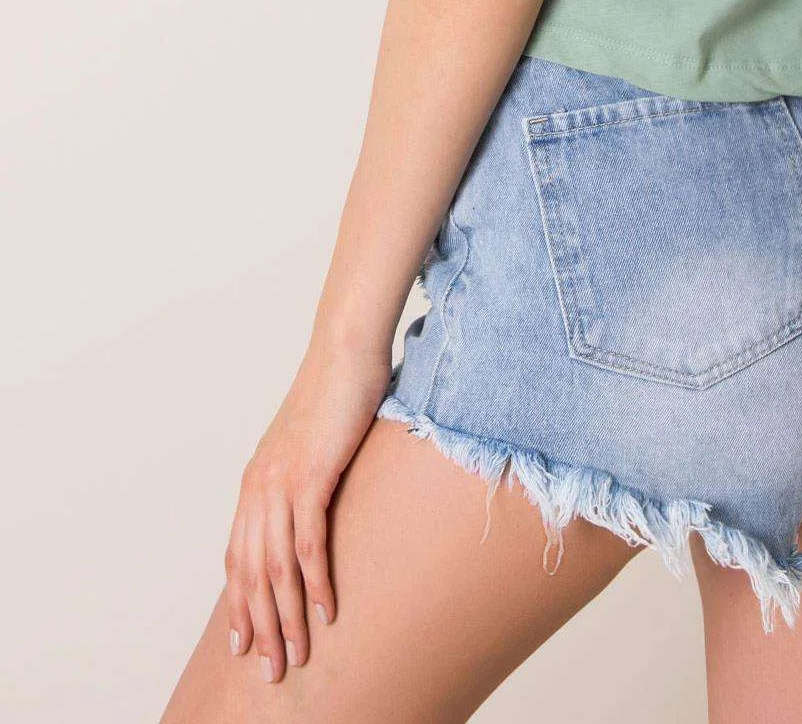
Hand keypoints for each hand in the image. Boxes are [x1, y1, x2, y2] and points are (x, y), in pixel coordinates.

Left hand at [224, 336, 392, 683]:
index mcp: (255, 482)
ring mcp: (281, 482)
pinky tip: (324, 609)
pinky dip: (314, 581)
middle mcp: (259, 487)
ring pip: (275, 567)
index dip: (238, 604)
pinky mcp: (310, 475)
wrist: (344, 351)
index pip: (237, 558)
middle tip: (272, 670)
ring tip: (297, 655)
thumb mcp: (310, 444)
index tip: (244, 644)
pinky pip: (308, 542)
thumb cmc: (335, 393)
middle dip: (260, 627)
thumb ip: (303, 476)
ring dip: (286, 618)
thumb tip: (313, 505)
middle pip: (251, 573)